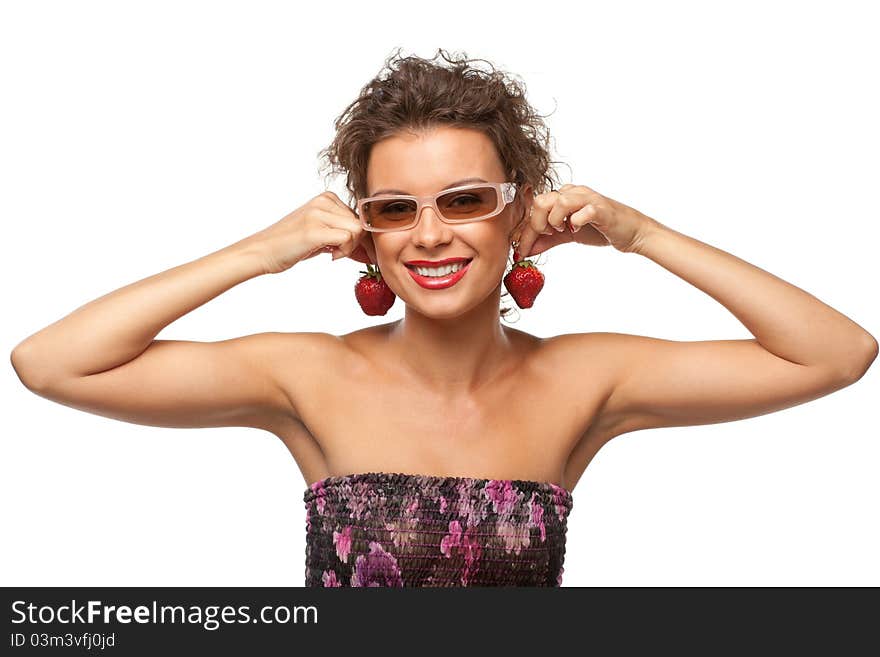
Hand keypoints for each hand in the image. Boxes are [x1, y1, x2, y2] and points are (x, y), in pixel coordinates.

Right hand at [245, 191, 371, 273]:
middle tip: (340, 253)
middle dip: (357, 243)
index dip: (360, 236)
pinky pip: (348, 238)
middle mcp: (323, 201)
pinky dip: (344, 252)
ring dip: (350, 247)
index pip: (360, 216)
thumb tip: (370, 247)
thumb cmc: (291, 245)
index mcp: (326, 198)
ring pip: (357, 230)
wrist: (262, 252)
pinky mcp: (314, 229)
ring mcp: (318, 213)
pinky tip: (330, 256)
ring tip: (333, 253)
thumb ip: (342, 233)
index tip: (352, 251)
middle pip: (361, 223)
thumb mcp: (321, 234)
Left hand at [513, 183, 655, 257]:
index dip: (524, 232)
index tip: (520, 251)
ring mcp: (588, 198)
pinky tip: (577, 230)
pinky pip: (583, 211)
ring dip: (554, 221)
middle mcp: (574, 192)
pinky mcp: (601, 208)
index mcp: (563, 196)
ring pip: (559, 202)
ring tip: (562, 230)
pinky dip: (575, 223)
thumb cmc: (599, 229)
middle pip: (542, 200)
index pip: (535, 209)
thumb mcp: (567, 235)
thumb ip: (547, 240)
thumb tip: (525, 251)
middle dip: (537, 224)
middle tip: (546, 236)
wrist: (630, 232)